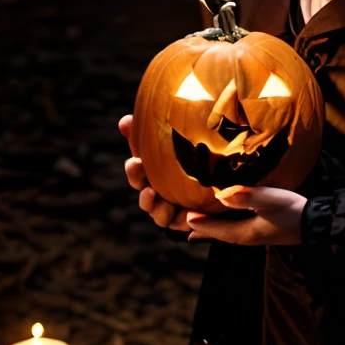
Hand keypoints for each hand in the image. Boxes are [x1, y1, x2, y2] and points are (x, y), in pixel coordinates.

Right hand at [118, 114, 190, 231]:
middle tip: (149, 190)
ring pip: (161, 216)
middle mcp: (160, 195)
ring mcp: (174, 210)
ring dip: (160, 210)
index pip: (137, 174)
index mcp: (153, 174)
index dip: (133, 170)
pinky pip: (186, 224)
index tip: (136, 161)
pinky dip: (185, 220)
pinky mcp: (192, 219)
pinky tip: (191, 214)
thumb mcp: (171, 138)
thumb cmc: (188, 151)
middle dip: (144, 196)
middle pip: (146, 199)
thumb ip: (148, 129)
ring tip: (166, 203)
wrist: (221, 172)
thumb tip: (124, 121)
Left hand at [186, 185, 306, 245]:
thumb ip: (246, 196)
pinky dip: (223, 228)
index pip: (217, 230)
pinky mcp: (263, 231)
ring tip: (196, 228)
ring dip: (211, 230)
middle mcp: (248, 238)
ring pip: (226, 234)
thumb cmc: (293, 210)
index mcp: (246, 233)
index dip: (201, 224)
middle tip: (183, 227)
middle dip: (202, 230)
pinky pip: (235, 230)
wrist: (317, 223)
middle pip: (219, 235)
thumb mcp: (270, 199)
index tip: (186, 218)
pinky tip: (225, 223)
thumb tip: (221, 195)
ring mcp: (256, 236)